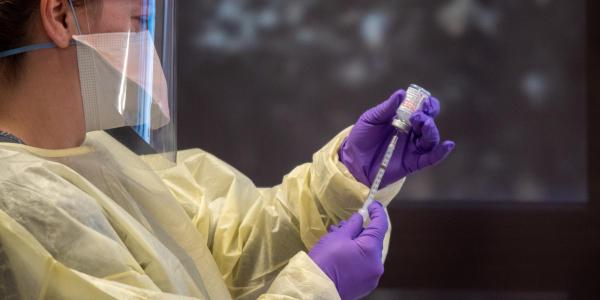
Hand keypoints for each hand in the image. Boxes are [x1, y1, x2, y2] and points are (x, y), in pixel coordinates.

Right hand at [308, 201, 387, 299]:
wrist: (316, 289)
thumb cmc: (325, 261)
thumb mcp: (337, 237)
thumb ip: (352, 225)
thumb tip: (360, 217)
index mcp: (372, 250)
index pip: (381, 226)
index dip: (378, 212)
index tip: (372, 204)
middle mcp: (377, 265)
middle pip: (373, 241)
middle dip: (360, 230)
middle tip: (344, 224)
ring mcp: (372, 277)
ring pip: (367, 253)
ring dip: (356, 243)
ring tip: (338, 237)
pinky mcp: (364, 285)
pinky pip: (363, 265)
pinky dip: (356, 256)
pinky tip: (341, 251)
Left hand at [339, 89, 454, 187]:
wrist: (352, 160)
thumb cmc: (361, 137)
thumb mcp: (370, 119)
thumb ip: (386, 108)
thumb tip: (401, 94)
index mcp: (404, 119)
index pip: (422, 109)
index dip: (426, 104)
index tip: (424, 100)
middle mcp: (412, 133)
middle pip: (429, 123)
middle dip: (427, 116)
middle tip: (418, 114)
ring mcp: (413, 148)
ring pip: (431, 139)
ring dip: (431, 130)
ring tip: (422, 124)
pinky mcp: (412, 163)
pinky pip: (430, 159)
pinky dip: (441, 153)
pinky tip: (448, 145)